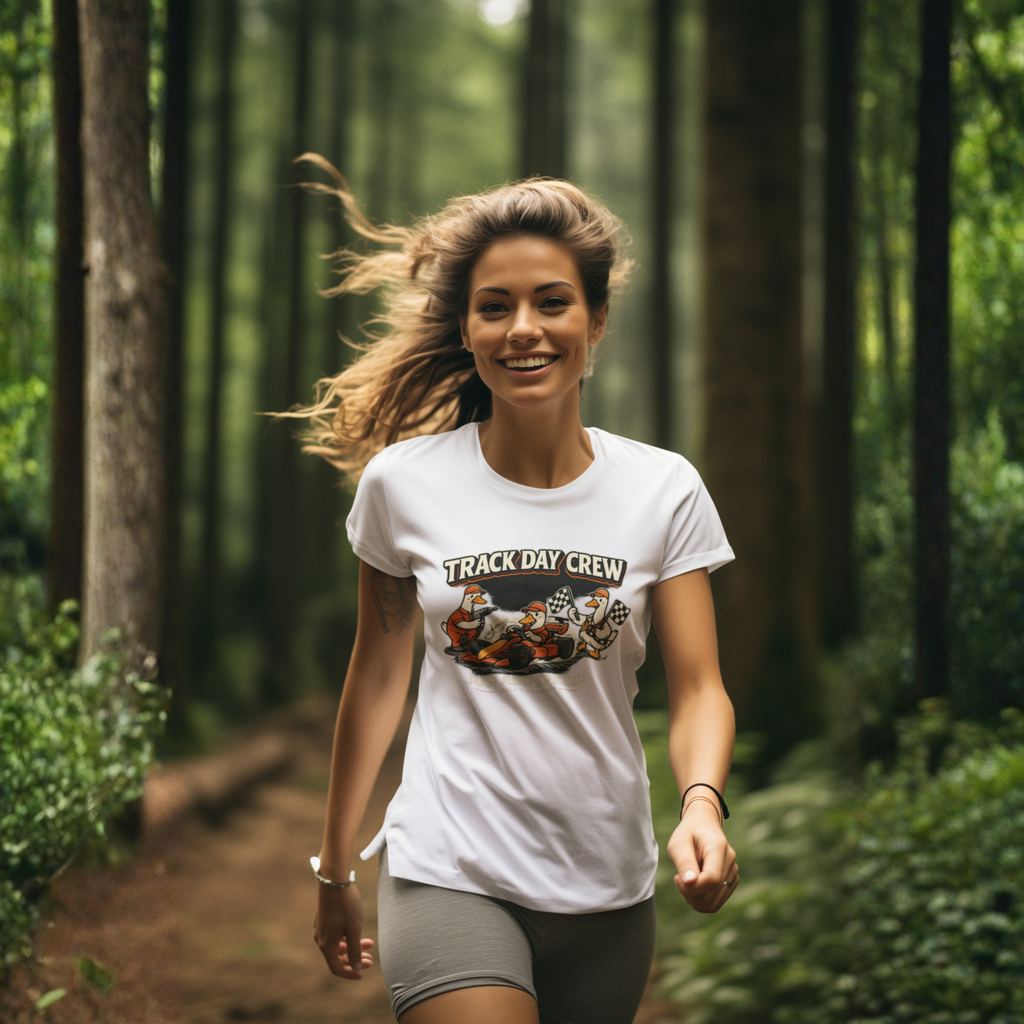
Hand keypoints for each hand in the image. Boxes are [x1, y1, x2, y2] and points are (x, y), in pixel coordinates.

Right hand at [313, 882, 374, 977]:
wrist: (333, 880)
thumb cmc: (345, 905)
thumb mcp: (354, 930)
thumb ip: (354, 951)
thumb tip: (356, 967)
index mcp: (326, 945)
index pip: (336, 968)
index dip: (350, 973)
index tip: (363, 974)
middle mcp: (320, 939)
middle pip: (337, 957)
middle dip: (354, 960)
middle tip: (371, 959)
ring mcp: (321, 928)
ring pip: (337, 945)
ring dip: (353, 947)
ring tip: (370, 943)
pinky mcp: (324, 918)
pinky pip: (335, 935)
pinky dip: (348, 937)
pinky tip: (358, 931)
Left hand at [667, 798, 737, 913]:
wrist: (703, 825)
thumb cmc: (688, 833)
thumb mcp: (679, 843)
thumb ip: (684, 862)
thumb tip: (690, 882)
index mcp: (718, 847)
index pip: (711, 879)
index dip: (691, 887)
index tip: (676, 878)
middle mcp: (730, 860)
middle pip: (712, 895)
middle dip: (690, 895)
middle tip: (678, 880)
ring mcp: (733, 871)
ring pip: (714, 903)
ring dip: (695, 900)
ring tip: (686, 883)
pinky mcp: (731, 880)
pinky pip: (717, 902)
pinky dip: (702, 900)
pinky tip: (694, 886)